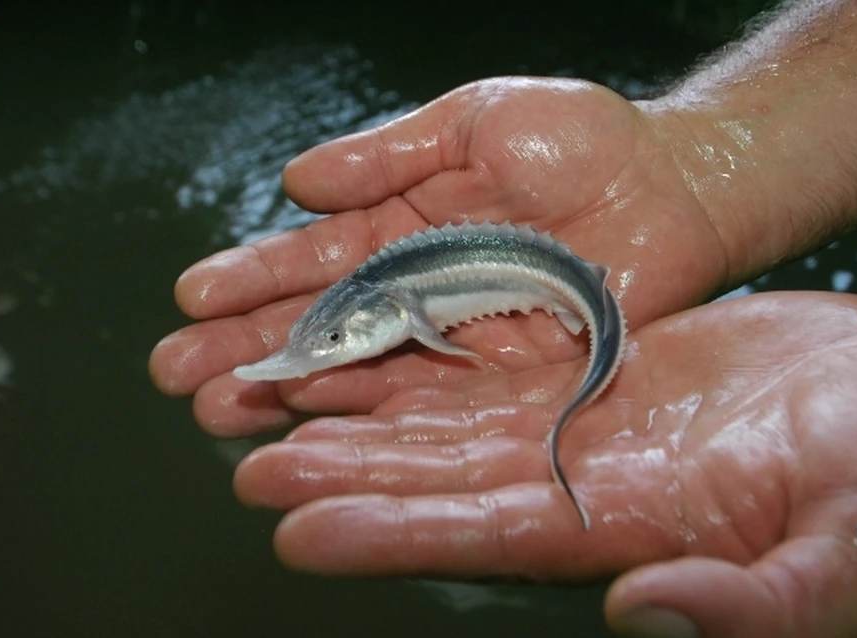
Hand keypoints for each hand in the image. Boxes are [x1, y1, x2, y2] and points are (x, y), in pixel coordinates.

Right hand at [150, 77, 728, 434]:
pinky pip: (434, 398)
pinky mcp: (509, 374)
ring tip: (223, 406)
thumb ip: (387, 153)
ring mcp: (462, 337)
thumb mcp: (473, 120)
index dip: (253, 277)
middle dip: (250, 346)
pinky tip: (319, 419)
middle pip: (326, 326)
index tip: (192, 295)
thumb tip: (297, 181)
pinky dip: (376, 410)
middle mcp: (423, 290)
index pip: (316, 259)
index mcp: (406, 226)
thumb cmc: (584, 140)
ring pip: (365, 372)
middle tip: (179, 373)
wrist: (678, 185)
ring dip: (293, 389)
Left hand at [233, 291, 856, 636]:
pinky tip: (383, 343)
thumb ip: (750, 608)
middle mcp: (595, 485)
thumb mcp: (846, 564)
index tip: (300, 531)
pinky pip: (504, 359)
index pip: (485, 540)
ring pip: (459, 418)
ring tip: (288, 405)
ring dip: (375, 413)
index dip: (392, 534)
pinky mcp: (611, 366)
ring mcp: (597, 423)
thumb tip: (644, 617)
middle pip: (446, 480)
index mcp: (634, 536)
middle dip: (350, 473)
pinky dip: (438, 355)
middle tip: (255, 462)